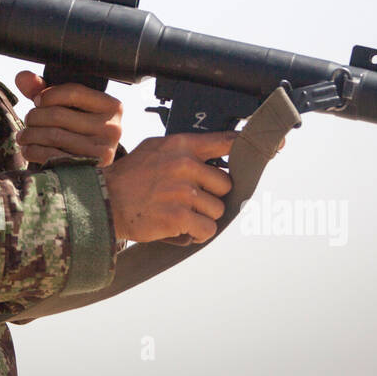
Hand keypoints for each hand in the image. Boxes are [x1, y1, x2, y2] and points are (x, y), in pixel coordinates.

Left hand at [13, 70, 122, 167]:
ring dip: (30, 134)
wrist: (91, 172)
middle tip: (28, 120)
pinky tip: (28, 149)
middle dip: (34, 116)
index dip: (48, 95)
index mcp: (112, 106)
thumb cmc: (78, 131)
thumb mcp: (69, 107)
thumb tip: (22, 77)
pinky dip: (33, 151)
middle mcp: (112, 128)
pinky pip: (52, 155)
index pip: (74, 92)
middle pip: (58, 115)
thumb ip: (45, 90)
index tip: (37, 101)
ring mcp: (102, 151)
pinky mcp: (87, 169)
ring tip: (23, 135)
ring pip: (53, 135)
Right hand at [102, 131, 236, 243]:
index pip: (226, 142)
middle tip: (188, 199)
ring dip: (203, 216)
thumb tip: (215, 153)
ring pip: (218, 209)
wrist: (104, 202)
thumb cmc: (130, 177)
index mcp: (181, 145)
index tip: (272, 148)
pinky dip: (197, 233)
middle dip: (211, 196)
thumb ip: (185, 149)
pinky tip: (181, 228)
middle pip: (225, 185)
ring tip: (180, 213)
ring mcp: (182, 191)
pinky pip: (207, 229)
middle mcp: (184, 165)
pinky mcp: (179, 217)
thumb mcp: (155, 148)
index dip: (248, 147)